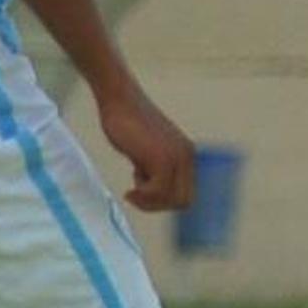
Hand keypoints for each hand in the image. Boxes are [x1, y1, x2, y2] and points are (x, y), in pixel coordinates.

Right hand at [96, 80, 199, 214]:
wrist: (120, 102)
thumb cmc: (128, 124)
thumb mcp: (148, 151)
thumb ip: (156, 169)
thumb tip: (156, 195)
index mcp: (187, 154)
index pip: (187, 194)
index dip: (165, 202)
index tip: (145, 195)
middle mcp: (187, 156)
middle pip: (183, 201)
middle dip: (158, 205)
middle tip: (137, 196)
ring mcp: (177, 157)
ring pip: (172, 200)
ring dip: (148, 201)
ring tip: (134, 185)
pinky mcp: (162, 158)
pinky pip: (158, 192)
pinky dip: (142, 196)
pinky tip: (130, 188)